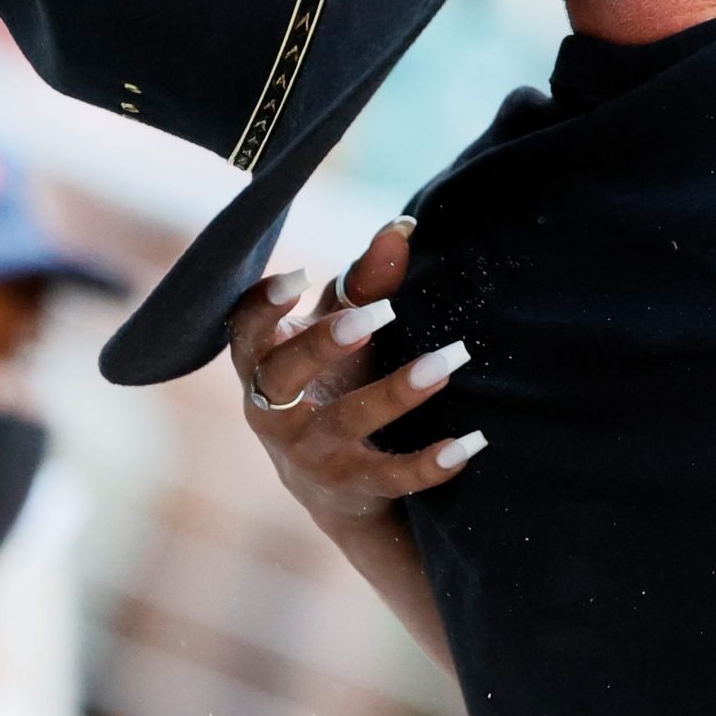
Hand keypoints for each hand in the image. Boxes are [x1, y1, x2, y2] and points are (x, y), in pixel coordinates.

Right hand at [228, 220, 483, 538]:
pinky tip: (470, 443)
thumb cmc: (333, 379)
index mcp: (262, 364)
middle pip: (281, 376)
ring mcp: (308, 454)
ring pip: (343, 424)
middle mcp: (272, 410)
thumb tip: (403, 228)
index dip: (263, 306)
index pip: (246, 332)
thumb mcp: (343, 330)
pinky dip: (428, 464)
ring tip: (446, 364)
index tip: (299, 276)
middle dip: (323, 344)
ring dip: (395, 393)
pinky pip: (389, 476)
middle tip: (374, 315)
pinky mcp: (349, 487)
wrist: (333, 486)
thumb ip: (366, 283)